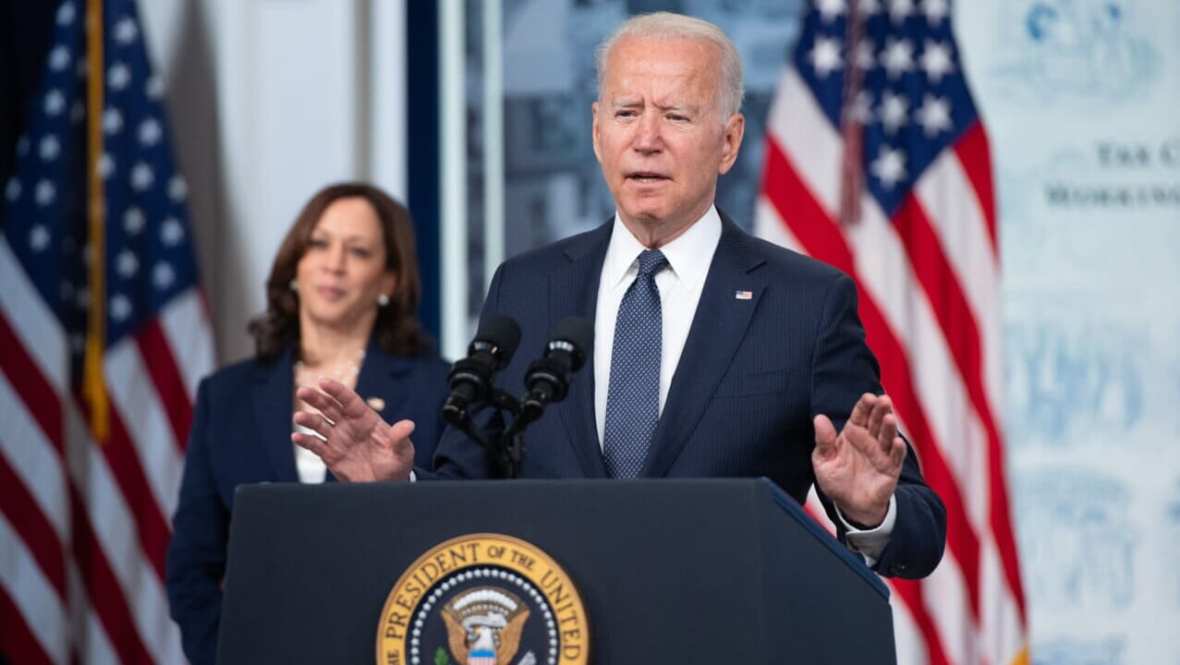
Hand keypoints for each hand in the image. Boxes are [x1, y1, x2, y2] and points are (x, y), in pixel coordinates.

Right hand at [292, 378, 415, 481]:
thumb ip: (401, 438)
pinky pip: (315, 445)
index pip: (349, 400)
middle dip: (316, 398)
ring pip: (319, 424)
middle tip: (302, 391)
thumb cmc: (397, 464)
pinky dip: (305, 440)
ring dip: (308, 419)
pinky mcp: (330, 455)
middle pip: (329, 407)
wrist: (387, 485)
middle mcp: (349, 425)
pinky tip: (297, 437)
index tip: (323, 381)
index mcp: (366, 419)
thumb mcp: (402, 451)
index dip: (336, 390)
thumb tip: (409, 425)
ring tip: (298, 418)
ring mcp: (338, 439)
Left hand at [812, 393, 905, 526]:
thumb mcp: (823, 461)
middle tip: (883, 400)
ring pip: (887, 436)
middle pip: (876, 421)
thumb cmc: (836, 480)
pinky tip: (897, 442)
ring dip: (890, 427)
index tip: (868, 397)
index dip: (864, 406)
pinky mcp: (890, 469)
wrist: (849, 506)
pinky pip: (895, 457)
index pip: (860, 415)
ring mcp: (881, 453)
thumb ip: (823, 441)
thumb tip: (819, 418)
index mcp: (853, 434)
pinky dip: (897, 450)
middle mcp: (869, 440)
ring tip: (890, 418)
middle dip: (880, 410)